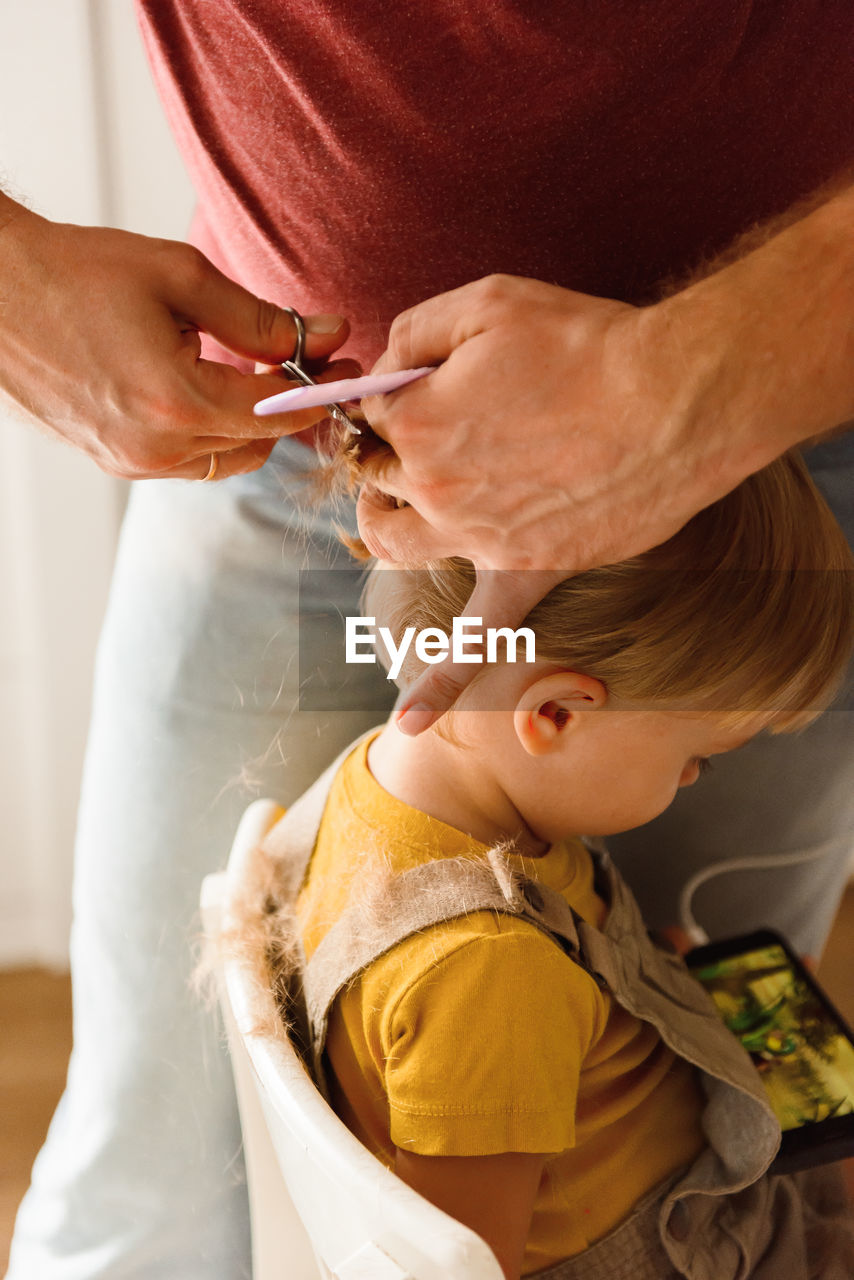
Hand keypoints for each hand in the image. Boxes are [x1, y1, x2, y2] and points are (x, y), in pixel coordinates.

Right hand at [0, 199, 353, 478]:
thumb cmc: (78, 272)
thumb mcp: (180, 278)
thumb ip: (260, 318)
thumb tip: (326, 334)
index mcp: (176, 401)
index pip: (279, 412)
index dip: (321, 388)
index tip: (346, 363)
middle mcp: (156, 447)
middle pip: (259, 444)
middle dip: (291, 407)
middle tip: (306, 360)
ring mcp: (133, 462)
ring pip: (226, 457)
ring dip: (251, 421)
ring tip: (254, 368)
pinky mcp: (116, 461)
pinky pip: (189, 459)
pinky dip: (212, 430)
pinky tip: (207, 386)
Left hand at [358, 274, 742, 731]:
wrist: (675, 400)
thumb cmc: (586, 342)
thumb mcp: (488, 301)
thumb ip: (415, 330)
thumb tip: (382, 367)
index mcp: (417, 420)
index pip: (370, 412)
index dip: (393, 391)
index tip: (426, 381)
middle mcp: (434, 487)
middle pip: (374, 477)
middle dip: (383, 450)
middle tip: (418, 432)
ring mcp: (476, 539)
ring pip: (395, 544)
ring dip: (384, 524)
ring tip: (404, 509)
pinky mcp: (525, 575)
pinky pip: (477, 643)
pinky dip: (440, 683)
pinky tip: (408, 723)